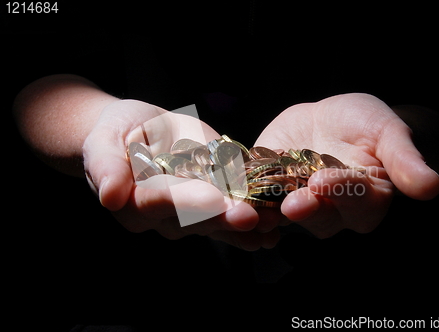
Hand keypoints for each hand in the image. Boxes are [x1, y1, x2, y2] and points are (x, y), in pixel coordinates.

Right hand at [83, 100, 278, 249]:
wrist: (137, 133)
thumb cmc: (117, 131)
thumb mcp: (104, 139)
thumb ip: (106, 165)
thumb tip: (110, 196)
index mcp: (135, 200)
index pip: (160, 202)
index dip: (187, 202)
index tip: (213, 201)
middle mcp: (162, 217)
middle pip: (194, 220)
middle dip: (224, 219)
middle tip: (251, 218)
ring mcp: (186, 216)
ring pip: (215, 223)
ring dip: (244, 226)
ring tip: (271, 224)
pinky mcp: (208, 207)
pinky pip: (227, 219)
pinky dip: (250, 226)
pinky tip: (272, 229)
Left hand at [255, 93, 438, 237]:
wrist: (332, 119)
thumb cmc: (366, 124)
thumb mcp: (388, 132)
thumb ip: (404, 160)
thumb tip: (432, 187)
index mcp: (365, 199)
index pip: (357, 201)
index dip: (342, 192)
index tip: (326, 180)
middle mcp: (332, 210)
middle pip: (320, 216)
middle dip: (306, 208)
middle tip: (293, 202)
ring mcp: (299, 202)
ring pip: (286, 214)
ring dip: (269, 212)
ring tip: (254, 208)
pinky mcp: (270, 190)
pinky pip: (257, 199)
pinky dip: (244, 197)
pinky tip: (230, 193)